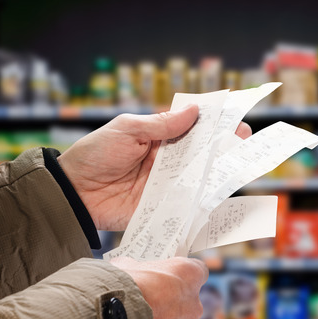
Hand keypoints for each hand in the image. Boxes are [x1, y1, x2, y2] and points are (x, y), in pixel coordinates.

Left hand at [57, 105, 251, 230]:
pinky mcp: (162, 207)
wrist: (73, 192)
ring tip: (240, 166)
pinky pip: (187, 205)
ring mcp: (166, 185)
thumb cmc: (94, 154)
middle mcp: (166, 161)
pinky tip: (221, 197)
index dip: (214, 123)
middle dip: (224, 147)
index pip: (192, 128)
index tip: (235, 118)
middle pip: (201, 153)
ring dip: (218, 173)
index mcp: (158, 137)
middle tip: (244, 141)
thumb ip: (161, 124)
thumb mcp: (127, 130)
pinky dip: (203, 202)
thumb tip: (194, 111)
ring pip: (199, 178)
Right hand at [110, 256, 207, 318]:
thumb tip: (130, 271)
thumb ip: (138, 269)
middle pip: (187, 303)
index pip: (197, 271)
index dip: (181, 276)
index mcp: (188, 275)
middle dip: (170, 304)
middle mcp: (194, 304)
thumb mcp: (126, 266)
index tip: (169, 279)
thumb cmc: (120, 288)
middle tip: (148, 305)